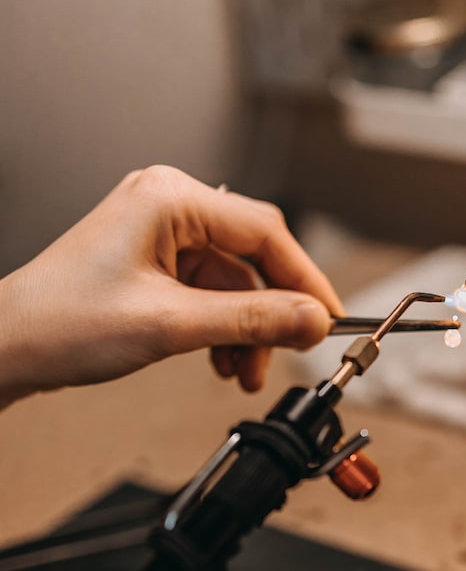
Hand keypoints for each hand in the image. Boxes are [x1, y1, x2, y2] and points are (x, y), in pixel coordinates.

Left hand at [0, 166, 343, 406]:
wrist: (11, 347)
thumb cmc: (64, 323)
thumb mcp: (172, 325)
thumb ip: (252, 321)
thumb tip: (310, 320)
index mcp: (170, 198)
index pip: (265, 233)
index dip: (305, 280)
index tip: (330, 319)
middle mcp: (167, 206)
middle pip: (252, 258)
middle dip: (271, 314)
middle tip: (291, 353)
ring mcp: (159, 234)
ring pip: (233, 282)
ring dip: (247, 331)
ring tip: (244, 372)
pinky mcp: (153, 263)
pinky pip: (209, 293)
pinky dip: (223, 329)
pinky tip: (223, 360)